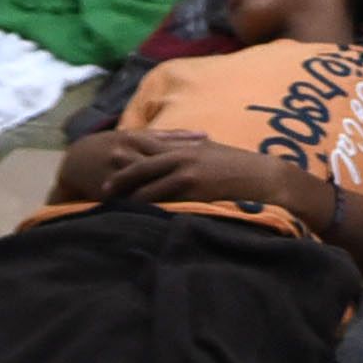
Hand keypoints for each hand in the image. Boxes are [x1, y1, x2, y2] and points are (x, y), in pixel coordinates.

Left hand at [104, 134, 276, 207]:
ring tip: (113, 207)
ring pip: (147, 184)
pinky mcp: (191, 187)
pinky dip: (147, 207)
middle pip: (140, 166)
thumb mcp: (211, 151)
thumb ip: (191, 150)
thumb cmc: (238, 166)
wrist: (260, 175)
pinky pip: (162, 199)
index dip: (128, 157)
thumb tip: (180, 152)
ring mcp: (184, 171)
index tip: (110, 163)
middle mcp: (180, 155)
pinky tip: (137, 216)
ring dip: (129, 196)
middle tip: (102, 189)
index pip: (148, 149)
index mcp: (184, 146)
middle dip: (120, 178)